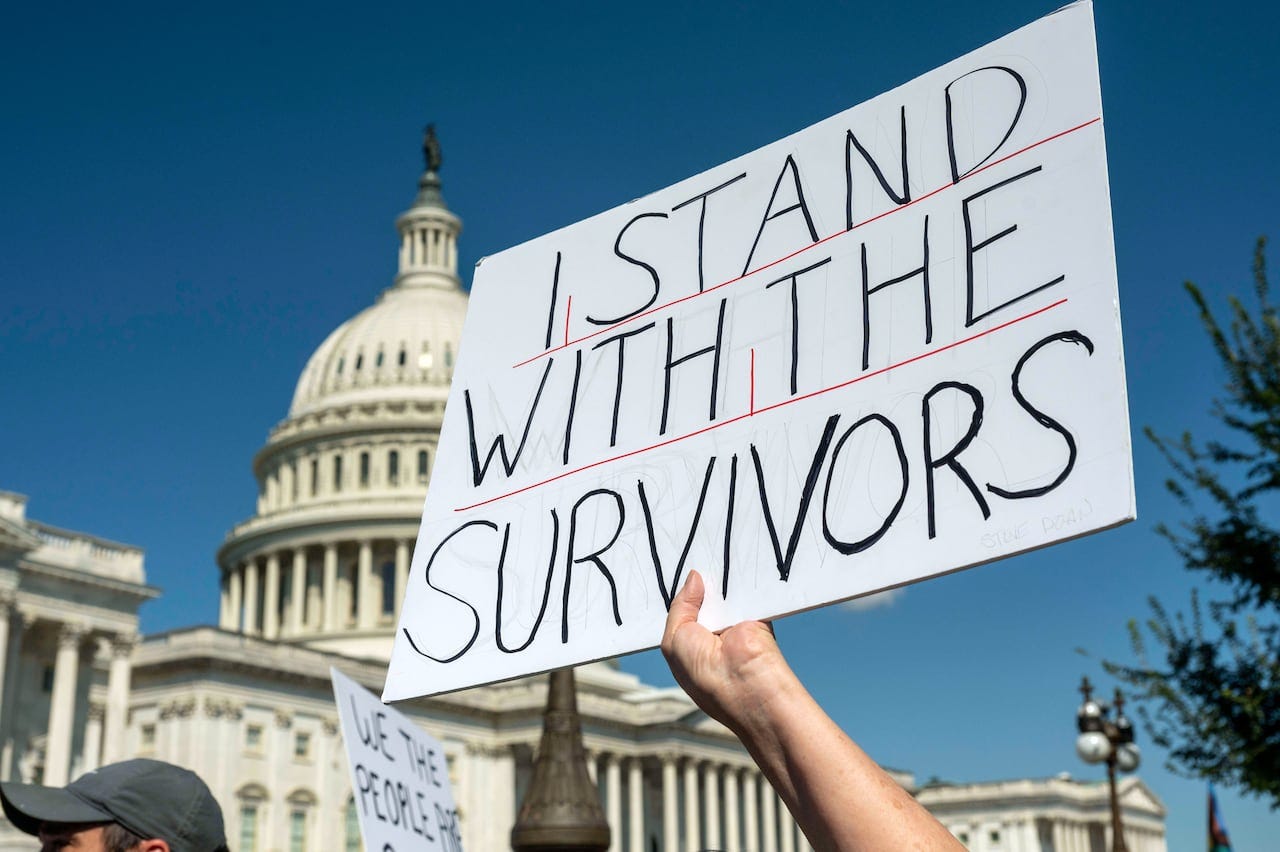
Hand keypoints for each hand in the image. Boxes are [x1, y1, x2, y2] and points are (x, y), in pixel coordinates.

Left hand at [660, 570, 796, 735]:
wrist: (745, 683)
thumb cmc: (704, 674)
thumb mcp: (674, 640)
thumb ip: (680, 607)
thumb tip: (694, 578)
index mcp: (690, 647)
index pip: (682, 614)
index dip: (678, 596)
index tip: (669, 571)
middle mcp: (712, 636)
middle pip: (701, 599)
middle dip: (695, 585)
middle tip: (690, 561)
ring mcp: (734, 625)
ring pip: (721, 593)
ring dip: (717, 583)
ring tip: (709, 562)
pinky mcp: (755, 616)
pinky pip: (743, 591)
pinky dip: (737, 583)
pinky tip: (729, 568)